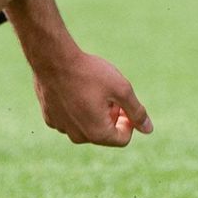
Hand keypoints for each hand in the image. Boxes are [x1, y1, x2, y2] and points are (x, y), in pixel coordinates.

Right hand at [30, 50, 151, 145]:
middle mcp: (77, 136)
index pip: (123, 138)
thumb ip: (137, 112)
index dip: (129, 120)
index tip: (124, 101)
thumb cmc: (89, 73)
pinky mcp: (50, 118)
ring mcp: (61, 128)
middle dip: (111, 116)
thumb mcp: (121, 89)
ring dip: (94, 112)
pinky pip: (70, 119)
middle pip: (104, 133)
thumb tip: (148, 129)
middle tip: (108, 93)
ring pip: (87, 125)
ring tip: (92, 89)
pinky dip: (77, 108)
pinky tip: (75, 89)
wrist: (53, 59)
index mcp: (96, 133)